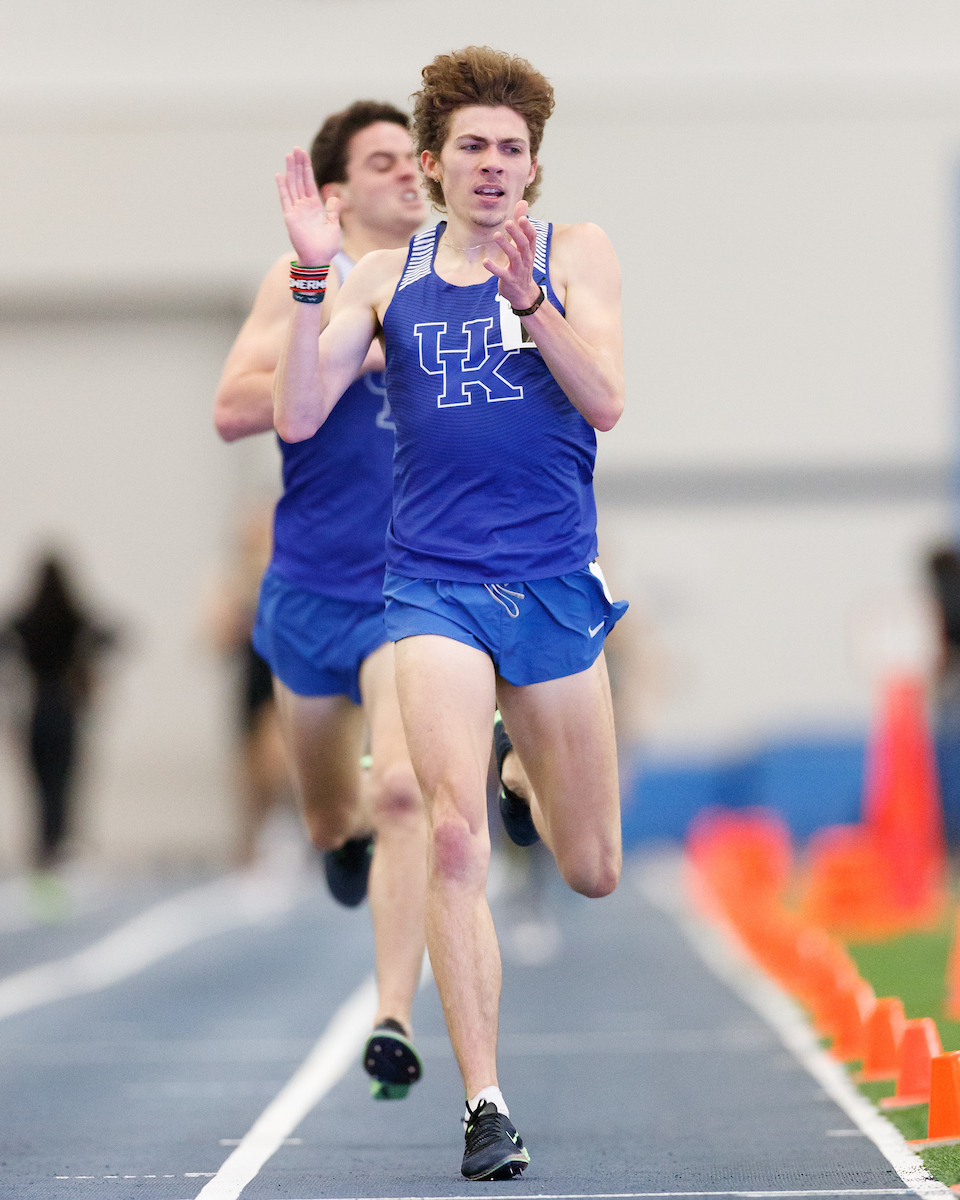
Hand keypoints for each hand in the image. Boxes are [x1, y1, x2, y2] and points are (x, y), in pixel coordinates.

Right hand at [275, 147, 340, 266]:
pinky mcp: (290, 216)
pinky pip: (285, 199)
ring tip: (289, 155)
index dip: (306, 168)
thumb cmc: (326, 246)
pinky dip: (282, 188)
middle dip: (298, 164)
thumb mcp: (333, 226)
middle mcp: (304, 205)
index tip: (303, 154)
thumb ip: (333, 211)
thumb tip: (335, 198)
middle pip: (299, 180)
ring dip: (290, 171)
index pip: (309, 182)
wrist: (318, 259)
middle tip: (296, 148)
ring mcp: (296, 210)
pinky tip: (279, 175)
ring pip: (292, 185)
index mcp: (314, 206)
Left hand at [483, 201, 539, 311]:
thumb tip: (522, 202)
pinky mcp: (509, 280)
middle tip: (507, 223)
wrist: (523, 294)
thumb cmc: (522, 265)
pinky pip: (502, 274)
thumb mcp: (523, 246)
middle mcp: (526, 259)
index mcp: (530, 250)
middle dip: (516, 234)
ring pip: (514, 257)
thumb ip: (521, 225)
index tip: (521, 217)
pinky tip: (485, 262)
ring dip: (506, 246)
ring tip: (496, 236)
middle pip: (523, 245)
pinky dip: (494, 268)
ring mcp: (518, 270)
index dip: (528, 227)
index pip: (532, 237)